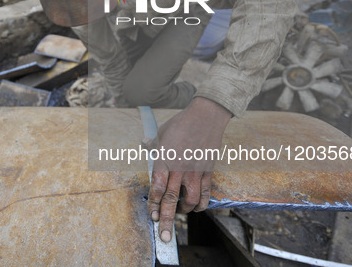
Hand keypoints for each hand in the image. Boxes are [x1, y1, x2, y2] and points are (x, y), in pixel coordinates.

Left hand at [147, 97, 230, 242]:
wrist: (206, 116)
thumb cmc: (181, 123)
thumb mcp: (161, 132)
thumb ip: (152, 144)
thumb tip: (143, 144)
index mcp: (165, 159)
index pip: (158, 188)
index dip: (154, 204)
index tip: (152, 216)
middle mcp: (179, 168)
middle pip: (172, 199)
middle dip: (167, 219)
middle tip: (164, 236)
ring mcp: (195, 170)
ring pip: (190, 200)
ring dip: (184, 211)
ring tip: (179, 214)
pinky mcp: (208, 170)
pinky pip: (205, 192)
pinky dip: (201, 204)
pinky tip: (197, 208)